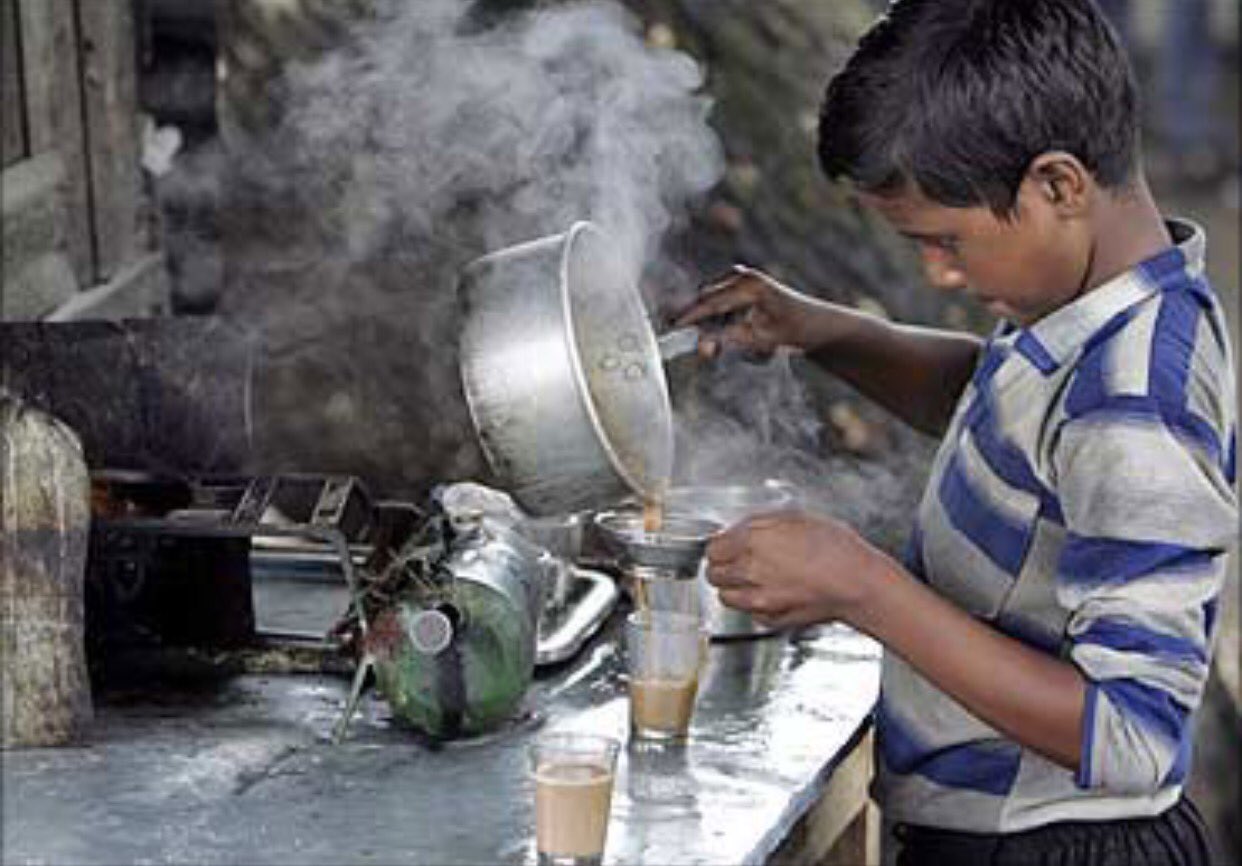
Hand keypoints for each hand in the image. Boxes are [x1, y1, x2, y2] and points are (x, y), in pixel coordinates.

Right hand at [674, 266, 828, 358]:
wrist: (816, 325)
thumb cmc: (791, 333)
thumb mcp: (759, 342)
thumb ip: (727, 342)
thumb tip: (700, 347)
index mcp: (749, 284)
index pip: (708, 303)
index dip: (687, 318)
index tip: (670, 331)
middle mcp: (742, 275)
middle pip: (705, 301)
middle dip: (705, 325)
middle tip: (711, 351)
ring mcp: (740, 276)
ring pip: (711, 303)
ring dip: (718, 325)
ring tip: (744, 343)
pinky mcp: (739, 283)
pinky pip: (718, 303)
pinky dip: (724, 320)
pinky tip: (746, 332)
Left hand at [704, 510, 884, 628]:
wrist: (858, 583)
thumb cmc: (836, 549)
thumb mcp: (796, 518)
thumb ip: (761, 523)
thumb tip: (741, 529)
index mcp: (752, 541)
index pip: (713, 549)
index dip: (721, 546)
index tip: (728, 545)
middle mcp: (750, 572)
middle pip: (713, 574)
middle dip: (723, 567)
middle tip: (738, 561)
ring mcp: (759, 599)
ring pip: (726, 597)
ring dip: (734, 587)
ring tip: (753, 579)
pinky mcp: (771, 619)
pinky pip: (749, 614)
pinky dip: (755, 606)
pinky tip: (771, 594)